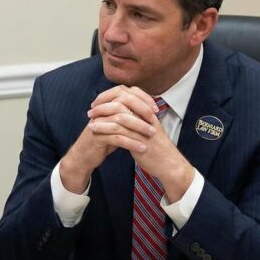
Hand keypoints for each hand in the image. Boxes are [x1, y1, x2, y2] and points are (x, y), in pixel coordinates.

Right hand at [58, 85, 158, 193]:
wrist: (84, 155)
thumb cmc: (104, 138)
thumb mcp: (116, 123)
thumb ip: (128, 112)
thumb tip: (149, 105)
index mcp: (106, 104)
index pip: (126, 91)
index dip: (142, 97)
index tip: (155, 108)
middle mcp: (101, 110)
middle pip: (123, 102)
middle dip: (142, 110)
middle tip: (154, 120)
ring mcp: (97, 123)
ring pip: (121, 120)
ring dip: (139, 127)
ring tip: (151, 134)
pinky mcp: (96, 137)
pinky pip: (116, 138)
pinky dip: (131, 143)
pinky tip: (142, 148)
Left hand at [86, 85, 193, 202]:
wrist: (169, 165)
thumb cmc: (157, 149)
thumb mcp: (147, 130)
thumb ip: (137, 120)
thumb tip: (122, 113)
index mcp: (148, 112)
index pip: (129, 94)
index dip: (112, 95)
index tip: (98, 102)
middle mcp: (147, 117)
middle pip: (123, 101)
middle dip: (104, 104)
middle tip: (91, 110)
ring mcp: (144, 128)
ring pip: (119, 116)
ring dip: (102, 117)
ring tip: (90, 121)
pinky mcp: (140, 141)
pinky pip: (119, 131)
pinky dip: (105, 129)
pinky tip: (94, 131)